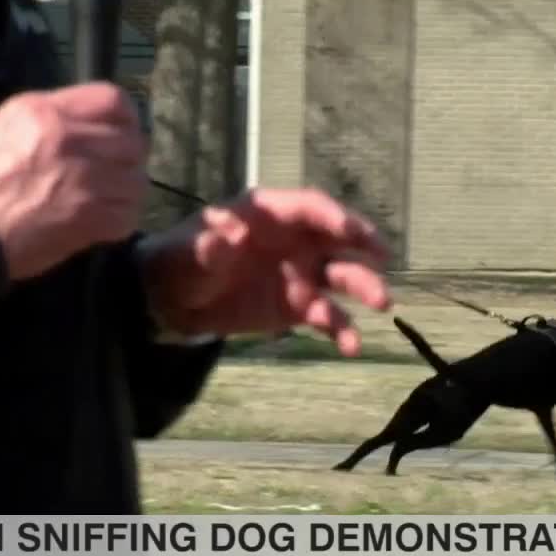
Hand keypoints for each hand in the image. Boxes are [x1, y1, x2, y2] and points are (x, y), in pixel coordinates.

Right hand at [0, 82, 148, 279]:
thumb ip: (45, 113)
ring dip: (126, 190)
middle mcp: (71, 141)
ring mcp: (86, 182)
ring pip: (136, 180)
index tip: (122, 130)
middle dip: (128, 157)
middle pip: (133, 141)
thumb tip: (78, 115)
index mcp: (47, 113)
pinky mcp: (92, 219)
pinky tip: (105, 219)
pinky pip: (128, 214)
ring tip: (110, 196)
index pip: (112, 100)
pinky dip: (121, 219)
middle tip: (116, 170)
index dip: (125, 117)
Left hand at [139, 188, 393, 355]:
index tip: (350, 232)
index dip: (332, 216)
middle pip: (336, 237)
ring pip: (341, 276)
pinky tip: (351, 347)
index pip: (309, 208)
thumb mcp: (188, 251)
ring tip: (382, 303)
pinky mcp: (300, 306)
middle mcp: (295, 239)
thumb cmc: (181, 260)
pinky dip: (342, 330)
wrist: (173, 301)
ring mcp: (302, 273)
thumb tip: (227, 237)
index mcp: (271, 214)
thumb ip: (209, 245)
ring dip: (364, 286)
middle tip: (382, 255)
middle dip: (363, 244)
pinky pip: (329, 316)